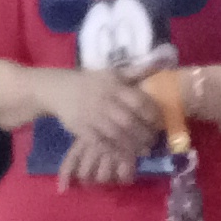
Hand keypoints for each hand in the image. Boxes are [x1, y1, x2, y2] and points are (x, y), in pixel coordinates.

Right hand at [47, 62, 162, 169]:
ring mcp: (92, 117)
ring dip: (132, 145)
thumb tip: (159, 65)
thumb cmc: (92, 82)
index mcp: (114, 87)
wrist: (61, 90)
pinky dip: (114, 151)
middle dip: (144, 134)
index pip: (138, 102)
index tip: (159, 122)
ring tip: (144, 151)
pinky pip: (100, 143)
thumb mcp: (113, 73)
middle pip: (129, 121)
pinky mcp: (81, 129)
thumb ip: (135, 72)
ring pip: (116, 135)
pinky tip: (124, 155)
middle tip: (153, 140)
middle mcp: (104, 102)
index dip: (152, 114)